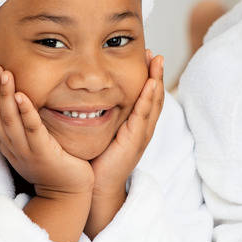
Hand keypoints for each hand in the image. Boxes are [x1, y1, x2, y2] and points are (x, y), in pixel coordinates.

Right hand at [0, 66, 93, 197]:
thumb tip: (22, 100)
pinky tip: (22, 96)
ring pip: (9, 120)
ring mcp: (26, 151)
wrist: (66, 194)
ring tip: (4, 74)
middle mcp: (13, 147)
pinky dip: (26, 112)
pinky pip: (32, 130)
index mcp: (8, 144)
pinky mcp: (43, 154)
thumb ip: (25, 126)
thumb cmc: (54, 165)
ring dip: (5, 96)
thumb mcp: (32, 143)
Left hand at [84, 50, 164, 237]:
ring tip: (157, 61)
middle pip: (154, 96)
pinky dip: (148, 98)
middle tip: (155, 54)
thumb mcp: (99, 132)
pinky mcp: (135, 141)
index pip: (146, 97)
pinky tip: (150, 84)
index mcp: (135, 126)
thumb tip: (84, 94)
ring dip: (157, 80)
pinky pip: (144, 115)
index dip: (149, 77)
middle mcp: (142, 129)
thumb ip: (98, 115)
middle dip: (156, 74)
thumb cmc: (95, 161)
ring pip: (153, 103)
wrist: (96, 187)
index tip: (146, 57)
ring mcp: (141, 134)